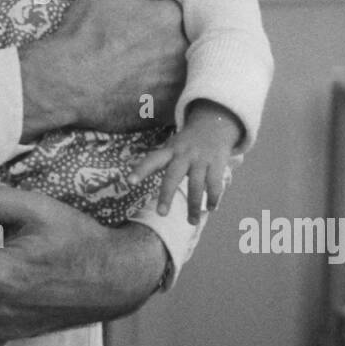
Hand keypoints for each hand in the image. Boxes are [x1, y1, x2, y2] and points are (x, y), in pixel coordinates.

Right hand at [18, 0, 185, 139]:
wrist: (63, 82)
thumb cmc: (83, 34)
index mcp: (171, 17)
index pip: (183, 13)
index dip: (167, 17)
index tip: (149, 23)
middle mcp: (181, 50)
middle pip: (189, 44)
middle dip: (173, 44)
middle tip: (144, 48)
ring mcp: (175, 83)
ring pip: (188, 73)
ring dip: (176, 70)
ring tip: (147, 70)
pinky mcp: (166, 110)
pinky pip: (179, 101)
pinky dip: (170, 97)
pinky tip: (149, 92)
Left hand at [131, 100, 240, 223]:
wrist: (214, 124)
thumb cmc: (185, 143)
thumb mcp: (169, 147)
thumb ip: (154, 160)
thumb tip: (127, 165)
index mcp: (169, 151)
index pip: (151, 160)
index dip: (140, 170)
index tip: (129, 181)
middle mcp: (183, 155)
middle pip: (173, 176)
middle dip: (166, 195)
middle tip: (161, 214)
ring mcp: (201, 159)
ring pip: (196, 185)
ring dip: (194, 206)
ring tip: (191, 222)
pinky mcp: (217, 164)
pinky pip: (214, 184)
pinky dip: (213, 198)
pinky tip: (211, 208)